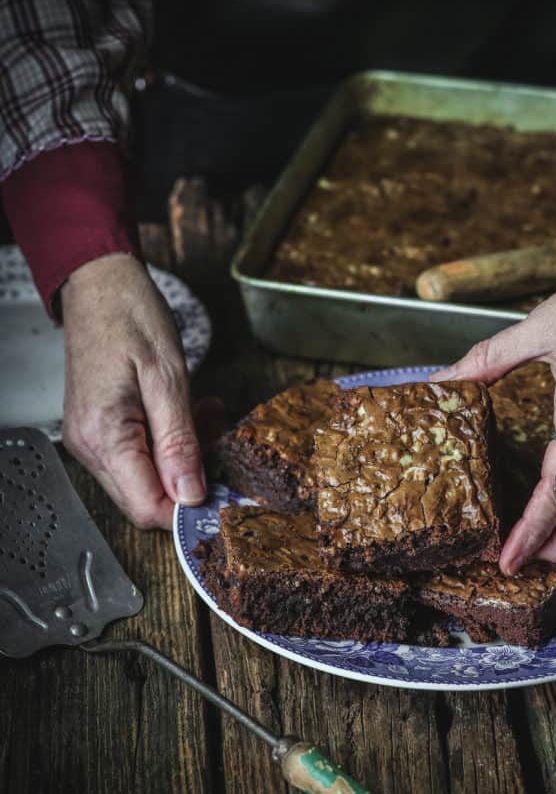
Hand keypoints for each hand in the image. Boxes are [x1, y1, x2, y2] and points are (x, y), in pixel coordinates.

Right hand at [61, 254, 205, 528]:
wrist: (101, 284)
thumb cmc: (130, 317)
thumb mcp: (168, 378)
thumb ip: (179, 442)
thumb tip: (191, 494)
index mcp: (104, 436)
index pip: (147, 507)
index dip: (189, 509)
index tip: (225, 492)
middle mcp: (91, 446)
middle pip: (148, 499)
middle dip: (192, 476)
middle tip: (217, 433)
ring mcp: (93, 439)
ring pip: (149, 477)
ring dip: (187, 453)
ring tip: (205, 411)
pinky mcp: (102, 429)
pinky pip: (142, 454)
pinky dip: (172, 439)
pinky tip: (188, 410)